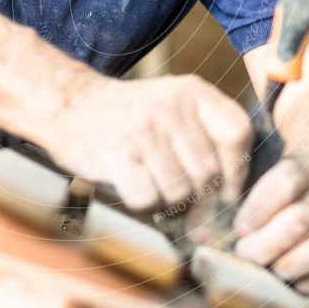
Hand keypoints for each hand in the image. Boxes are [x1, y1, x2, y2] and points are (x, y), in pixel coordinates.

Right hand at [47, 73, 252, 211]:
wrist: (70, 104)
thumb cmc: (129, 117)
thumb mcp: (172, 112)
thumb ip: (203, 150)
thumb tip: (222, 216)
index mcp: (192, 91)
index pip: (237, 133)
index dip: (238, 170)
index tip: (227, 190)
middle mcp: (170, 107)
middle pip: (209, 173)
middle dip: (197, 196)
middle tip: (177, 193)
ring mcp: (143, 130)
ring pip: (180, 192)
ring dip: (168, 202)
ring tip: (151, 183)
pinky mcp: (118, 154)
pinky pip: (149, 199)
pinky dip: (144, 204)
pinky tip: (133, 186)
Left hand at [233, 154, 308, 293]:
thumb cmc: (287, 186)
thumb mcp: (272, 173)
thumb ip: (254, 198)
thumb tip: (239, 235)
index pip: (285, 185)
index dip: (257, 211)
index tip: (239, 229)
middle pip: (299, 222)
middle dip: (264, 245)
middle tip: (245, 254)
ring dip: (286, 267)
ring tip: (267, 268)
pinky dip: (308, 283)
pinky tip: (289, 279)